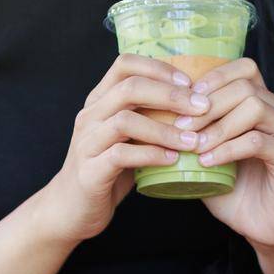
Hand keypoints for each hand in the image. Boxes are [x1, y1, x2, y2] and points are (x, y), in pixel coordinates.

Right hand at [43, 56, 202, 244]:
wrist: (71, 209)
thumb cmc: (107, 169)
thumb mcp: (125, 136)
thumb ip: (146, 116)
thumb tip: (192, 101)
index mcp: (99, 101)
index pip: (125, 64)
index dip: (159, 68)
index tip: (189, 82)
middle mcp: (90, 116)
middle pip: (130, 88)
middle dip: (171, 95)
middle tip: (202, 107)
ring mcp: (87, 143)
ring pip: (126, 120)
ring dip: (165, 129)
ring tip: (193, 140)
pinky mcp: (90, 171)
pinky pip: (121, 155)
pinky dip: (151, 154)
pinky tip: (172, 160)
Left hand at [170, 57, 273, 249]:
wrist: (261, 227)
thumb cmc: (233, 188)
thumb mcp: (207, 152)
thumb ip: (193, 130)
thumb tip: (156, 109)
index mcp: (264, 103)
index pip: (244, 69)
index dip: (213, 78)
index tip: (183, 100)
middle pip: (245, 85)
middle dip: (207, 104)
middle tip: (180, 127)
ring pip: (254, 107)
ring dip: (217, 126)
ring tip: (194, 146)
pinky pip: (258, 141)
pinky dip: (227, 149)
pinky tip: (207, 162)